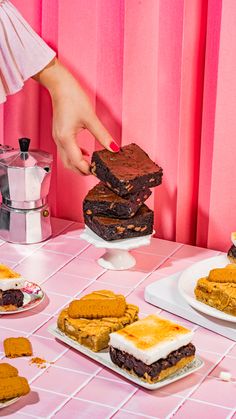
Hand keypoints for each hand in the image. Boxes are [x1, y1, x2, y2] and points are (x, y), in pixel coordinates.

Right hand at [33, 59, 119, 173]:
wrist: (59, 85)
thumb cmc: (72, 98)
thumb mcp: (90, 118)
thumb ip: (102, 135)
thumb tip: (113, 148)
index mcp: (66, 139)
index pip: (77, 162)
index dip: (88, 170)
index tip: (99, 172)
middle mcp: (59, 140)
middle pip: (69, 164)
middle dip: (81, 171)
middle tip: (96, 172)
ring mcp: (57, 137)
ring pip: (66, 159)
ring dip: (77, 164)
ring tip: (91, 164)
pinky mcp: (59, 133)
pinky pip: (65, 151)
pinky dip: (75, 155)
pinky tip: (84, 152)